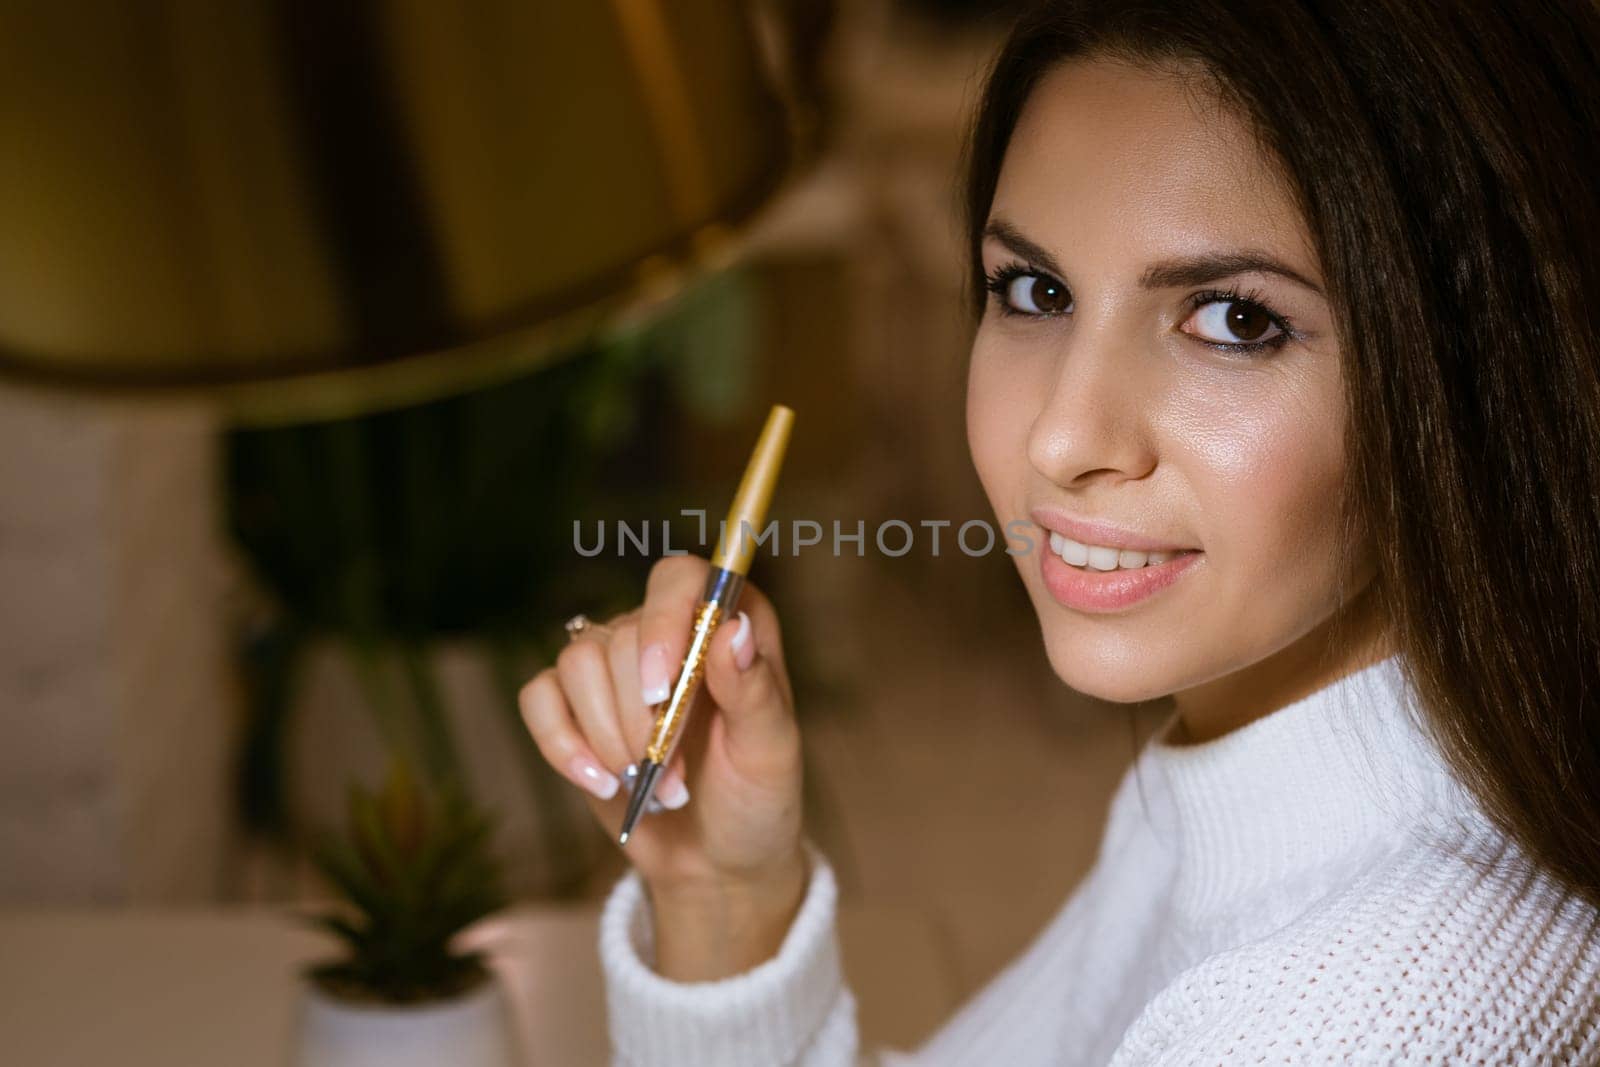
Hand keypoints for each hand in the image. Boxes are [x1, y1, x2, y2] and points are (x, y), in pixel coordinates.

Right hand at [520, 554, 807, 974]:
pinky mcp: (576, 707)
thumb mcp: (770, 752)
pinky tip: (600, 782)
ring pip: (576, 664)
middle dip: (639, 717)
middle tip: (672, 773)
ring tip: (646, 783)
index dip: (662, 622)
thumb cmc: (755, 799)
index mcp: (728, 622)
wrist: (716, 861)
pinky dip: (561, 744)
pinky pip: (539, 698)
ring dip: (607, 736)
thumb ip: (755, 690)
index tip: (662, 690)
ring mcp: (616, 667)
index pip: (679, 579)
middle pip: (619, 635)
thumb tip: (733, 628)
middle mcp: (669, 631)